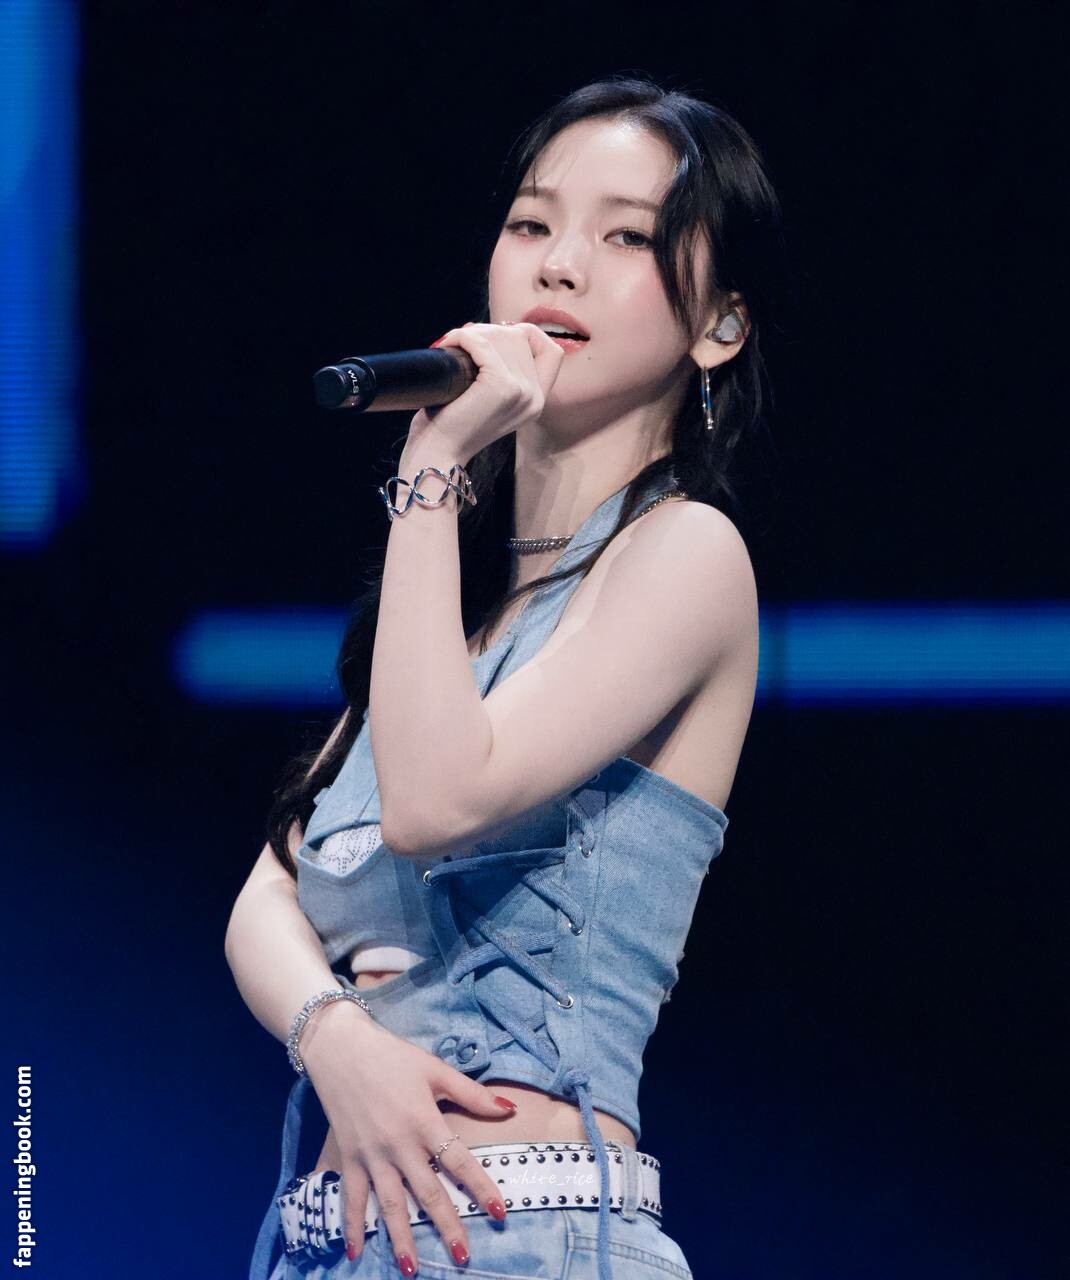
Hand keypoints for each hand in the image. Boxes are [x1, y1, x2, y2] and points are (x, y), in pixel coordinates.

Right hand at [300, 1000, 517, 1272]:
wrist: (341, 1048)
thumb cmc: (393, 1057)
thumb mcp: (436, 1069)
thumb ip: (472, 1094)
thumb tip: (510, 1109)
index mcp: (425, 1121)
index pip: (459, 1161)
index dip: (481, 1187)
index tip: (500, 1213)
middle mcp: (399, 1144)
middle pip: (427, 1191)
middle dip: (446, 1226)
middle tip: (462, 1256)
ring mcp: (371, 1154)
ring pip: (390, 1203)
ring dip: (401, 1237)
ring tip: (413, 1269)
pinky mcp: (348, 1157)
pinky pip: (351, 1197)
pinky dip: (352, 1225)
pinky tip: (357, 1252)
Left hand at [408, 321, 564, 461]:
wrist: (438, 453)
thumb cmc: (452, 424)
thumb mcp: (487, 398)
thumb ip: (501, 372)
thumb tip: (490, 331)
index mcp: (536, 402)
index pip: (552, 352)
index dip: (528, 335)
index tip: (497, 338)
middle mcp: (535, 397)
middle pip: (521, 337)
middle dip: (489, 331)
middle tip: (461, 342)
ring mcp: (521, 391)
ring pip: (503, 336)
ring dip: (473, 333)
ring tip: (452, 346)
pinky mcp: (502, 386)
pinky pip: (483, 343)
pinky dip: (462, 338)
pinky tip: (448, 345)